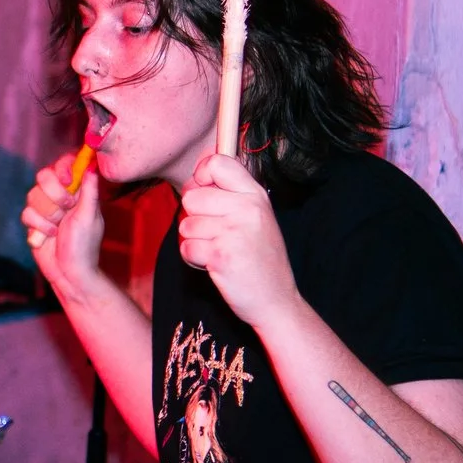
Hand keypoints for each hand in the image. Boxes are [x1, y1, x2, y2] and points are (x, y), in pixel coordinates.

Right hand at [22, 152, 108, 301]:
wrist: (69, 273)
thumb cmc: (84, 246)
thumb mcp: (89, 217)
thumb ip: (89, 191)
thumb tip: (92, 166)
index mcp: (79, 191)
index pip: (66, 164)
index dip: (63, 167)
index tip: (68, 179)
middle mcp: (61, 195)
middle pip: (44, 176)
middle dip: (53, 194)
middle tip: (66, 208)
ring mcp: (46, 208)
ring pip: (33, 194)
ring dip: (47, 214)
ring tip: (58, 228)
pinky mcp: (34, 221)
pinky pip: (26, 213)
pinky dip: (38, 226)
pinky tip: (48, 236)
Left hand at [177, 151, 298, 329]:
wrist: (275, 300)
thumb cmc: (259, 258)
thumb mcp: (256, 217)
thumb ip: (231, 194)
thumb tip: (198, 173)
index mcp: (256, 195)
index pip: (217, 163)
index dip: (201, 176)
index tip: (205, 192)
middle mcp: (247, 209)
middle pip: (192, 196)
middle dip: (194, 216)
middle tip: (214, 233)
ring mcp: (235, 232)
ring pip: (186, 224)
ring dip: (195, 241)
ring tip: (218, 250)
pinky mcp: (221, 256)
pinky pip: (186, 248)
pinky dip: (194, 259)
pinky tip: (214, 264)